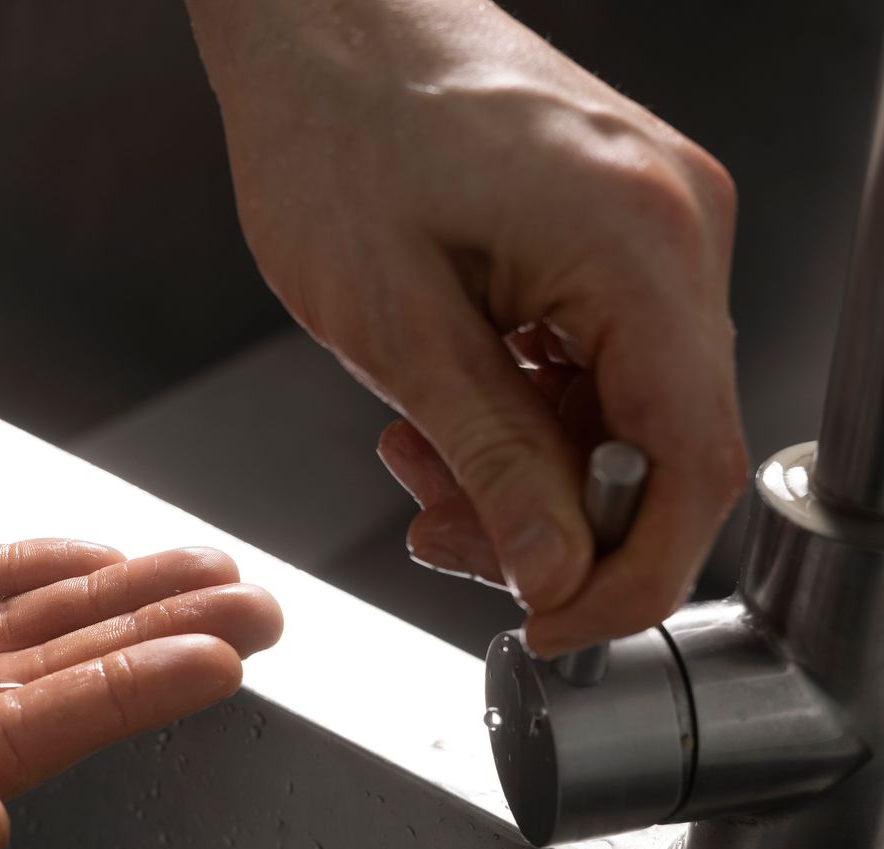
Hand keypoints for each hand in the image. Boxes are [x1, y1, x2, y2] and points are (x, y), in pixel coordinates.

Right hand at [0, 506, 282, 848]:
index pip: (15, 743)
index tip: (218, 653)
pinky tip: (77, 558)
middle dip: (146, 644)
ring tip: (197, 567)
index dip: (122, 697)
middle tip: (255, 604)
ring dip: (99, 602)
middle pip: (36, 689)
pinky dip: (12, 575)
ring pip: (1, 637)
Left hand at [186, 0, 747, 654]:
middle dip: (549, 519)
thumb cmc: (333, 131)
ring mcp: (655, 220)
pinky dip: (523, 406)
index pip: (690, 464)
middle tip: (439, 533)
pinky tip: (441, 408)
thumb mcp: (394, 326)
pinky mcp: (615, 223)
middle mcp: (677, 224)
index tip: (552, 626)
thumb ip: (491, 458)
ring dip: (521, 465)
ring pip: (622, 410)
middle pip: (660, 445)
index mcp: (639, 243)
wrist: (318, 20)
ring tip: (414, 456)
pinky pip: (597, 355)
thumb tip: (556, 571)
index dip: (628, 574)